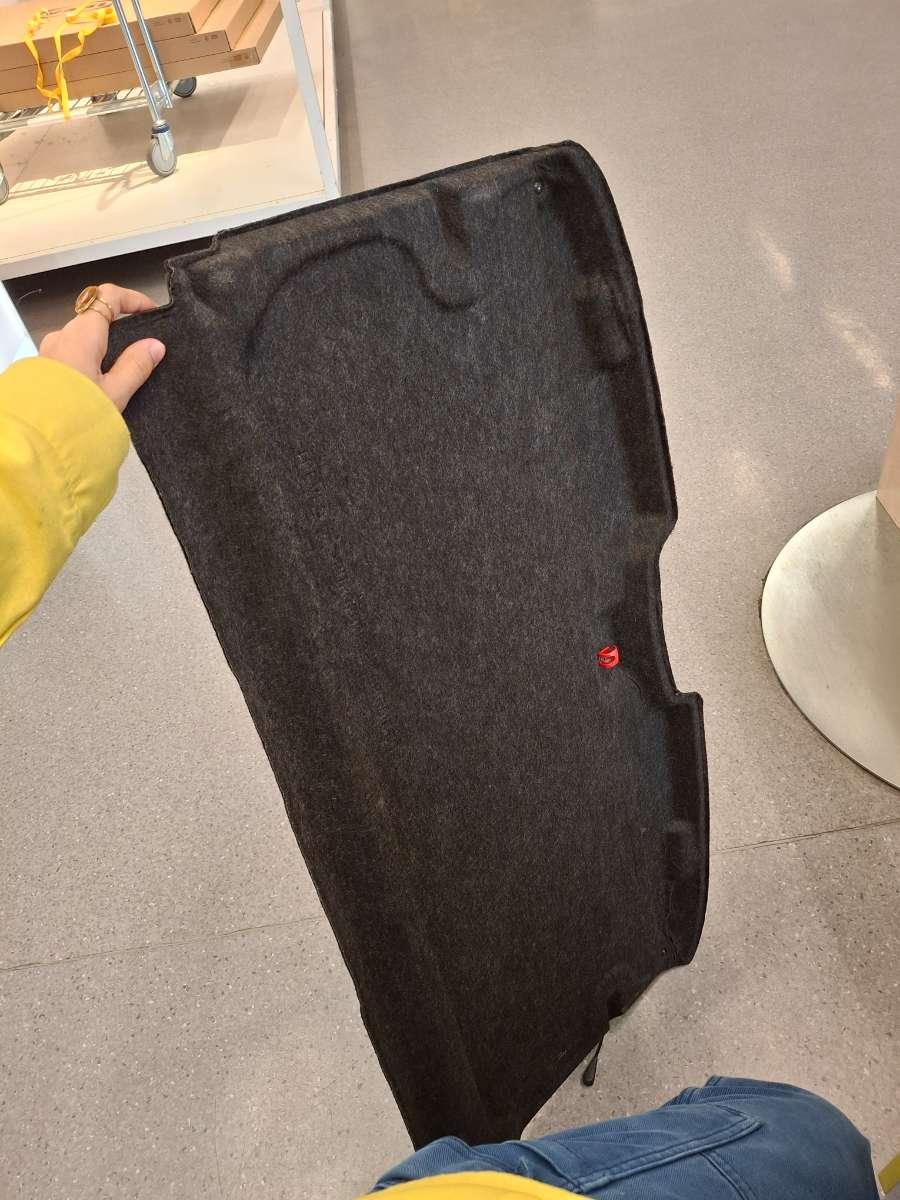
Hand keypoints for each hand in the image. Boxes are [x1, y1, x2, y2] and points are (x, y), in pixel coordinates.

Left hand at [39, 284, 164, 412]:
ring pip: (83, 337)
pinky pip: (71, 353)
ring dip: (104, 347)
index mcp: (83, 334)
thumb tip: (155, 345)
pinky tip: (100, 384)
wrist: (37, 438)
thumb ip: (136, 366)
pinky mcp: (44, 367)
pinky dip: (90, 359)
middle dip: (121, 328)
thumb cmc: (76, 414)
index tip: (151, 312)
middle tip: (142, 349)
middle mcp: (63, 335)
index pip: (108, 296)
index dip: (133, 299)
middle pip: (96, 317)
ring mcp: (50, 350)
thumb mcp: (116, 392)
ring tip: (123, 374)